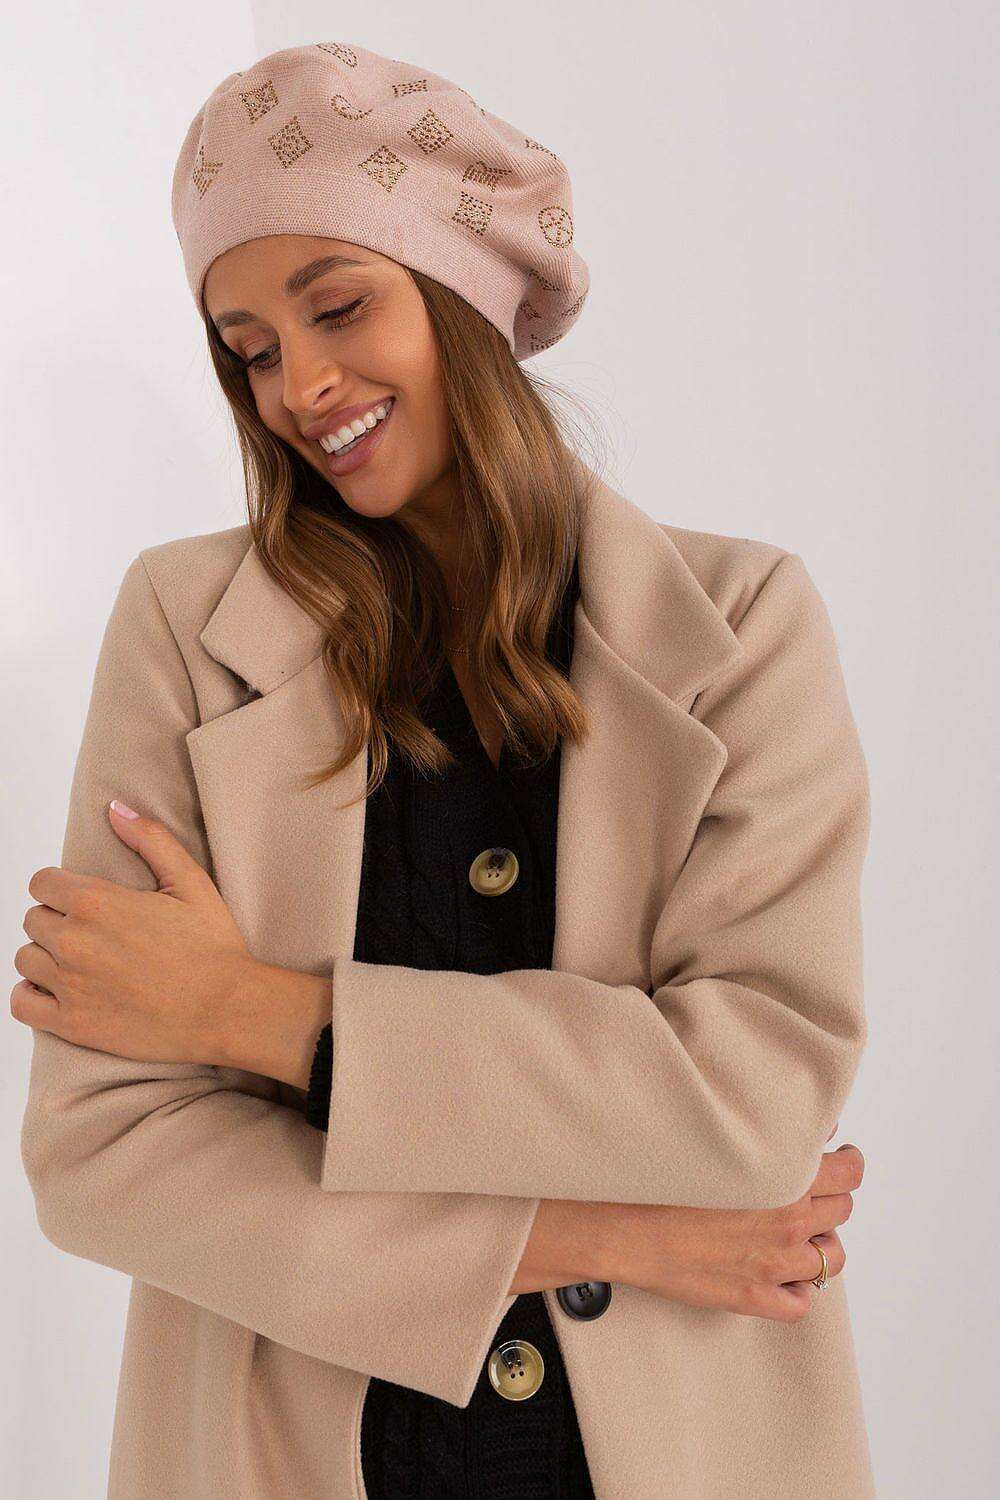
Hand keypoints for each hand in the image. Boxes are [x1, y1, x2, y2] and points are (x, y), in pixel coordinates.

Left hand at [10, 800, 254, 1067]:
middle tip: (92, 934)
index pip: (41, 883)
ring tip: (79, 962)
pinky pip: (21, 1003)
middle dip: (57, 921)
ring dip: (46, 957)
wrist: (226, 1010)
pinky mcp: (71, 1024)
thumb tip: (115, 809)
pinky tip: (57, 990)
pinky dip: (31, 995)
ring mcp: (69, 985)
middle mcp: (73, 942)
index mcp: (96, 902)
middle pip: (33, 919)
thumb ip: (150, 839)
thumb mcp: (190, 882)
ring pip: (25, 959)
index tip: (82, 900)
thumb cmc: (213, 947)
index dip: (61, 888)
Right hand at [607, 1139, 863, 1321]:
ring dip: (819, 1244)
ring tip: (796, 1233)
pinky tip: (780, 1273)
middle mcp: (788, 1223)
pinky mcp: (754, 1298)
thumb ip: (772, 1137)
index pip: (850, 1173)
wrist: (623, 1225)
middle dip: (831, 1199)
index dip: (848, 1164)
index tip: (841, 1159)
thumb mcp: (719, 1142)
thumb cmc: (663, 1180)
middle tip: (811, 1191)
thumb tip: (809, 1132)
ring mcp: (774, 1266)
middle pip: (843, 1212)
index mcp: (785, 1180)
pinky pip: (800, 1304)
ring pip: (831, 1260)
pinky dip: (797, 1289)